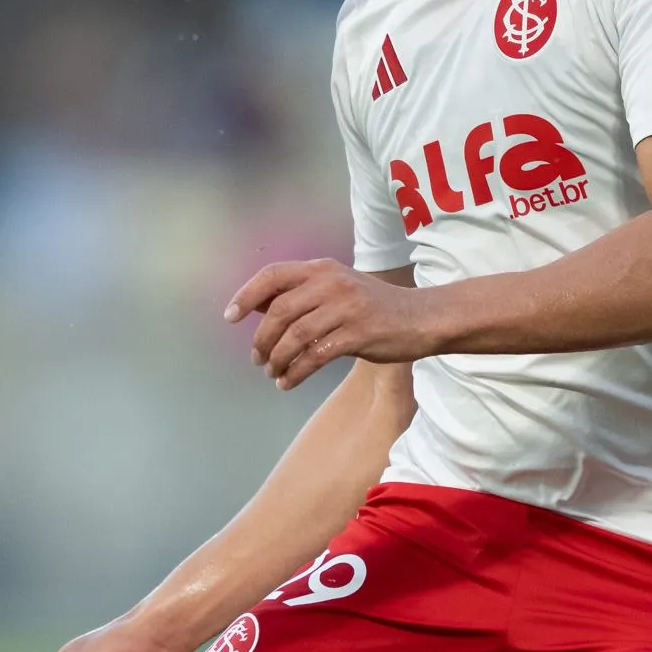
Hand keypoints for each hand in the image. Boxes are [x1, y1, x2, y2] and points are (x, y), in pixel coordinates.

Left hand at [224, 260, 442, 389]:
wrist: (421, 318)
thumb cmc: (374, 306)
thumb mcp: (338, 288)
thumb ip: (301, 294)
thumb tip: (255, 306)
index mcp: (322, 269)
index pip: (272, 275)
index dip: (246, 295)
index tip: (230, 317)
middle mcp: (331, 283)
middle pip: (279, 311)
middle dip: (261, 339)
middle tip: (257, 358)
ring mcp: (345, 308)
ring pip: (294, 336)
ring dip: (276, 359)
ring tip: (273, 373)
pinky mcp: (358, 334)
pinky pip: (314, 356)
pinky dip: (295, 372)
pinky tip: (289, 382)